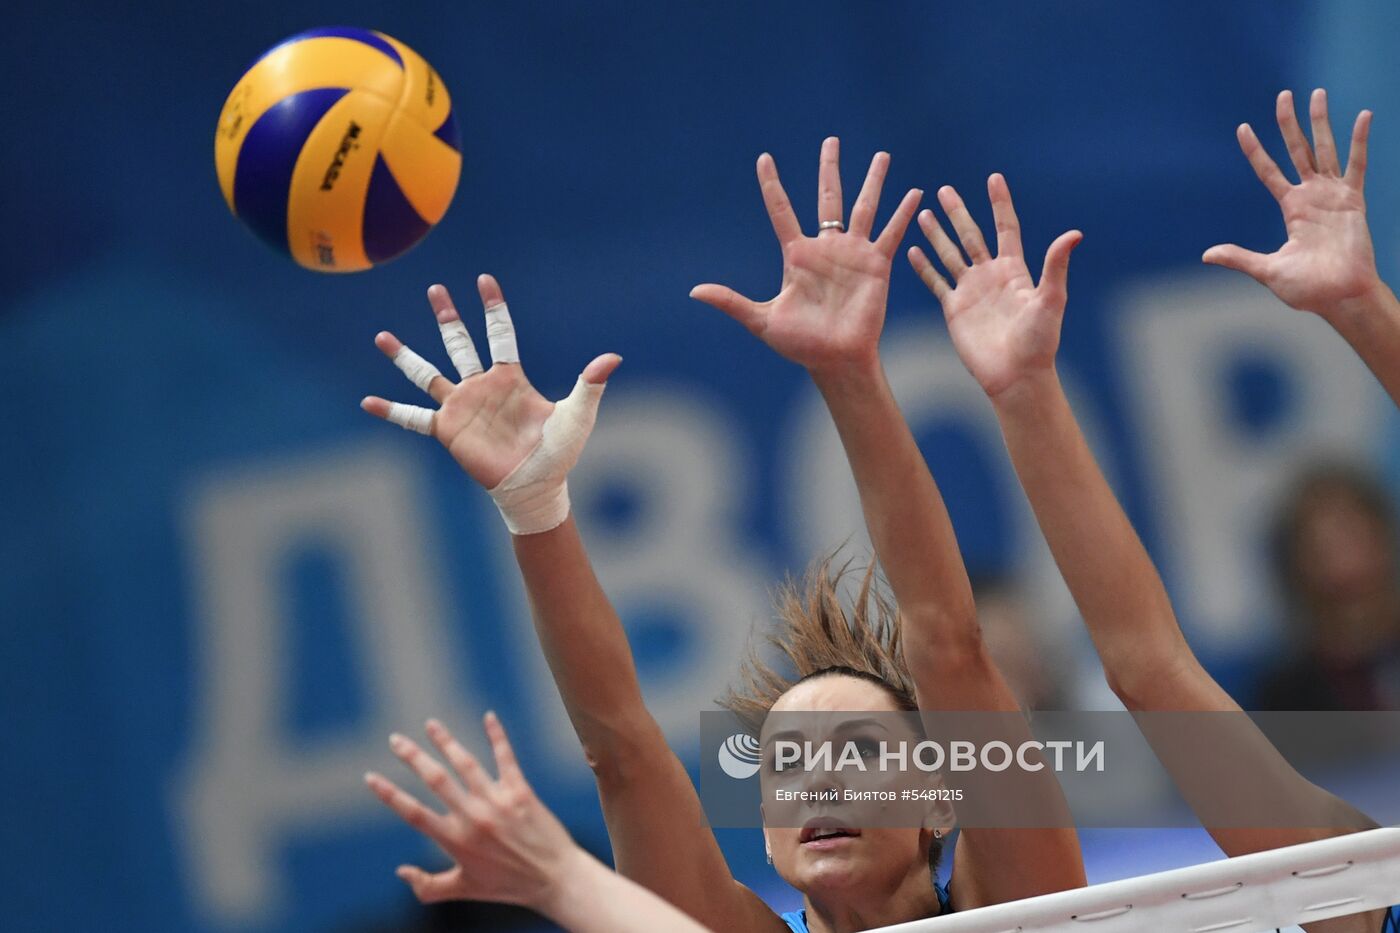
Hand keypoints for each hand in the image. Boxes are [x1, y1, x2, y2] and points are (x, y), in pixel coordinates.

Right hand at [362, 275, 619, 532]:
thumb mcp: (577, 414)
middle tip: (435, 289)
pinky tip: (367, 402)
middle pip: (459, 343)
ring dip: (405, 356)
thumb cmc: (559, 452)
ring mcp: (461, 407)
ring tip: (381, 337)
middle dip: (447, 316)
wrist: (536, 487)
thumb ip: (590, 384)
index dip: (492, 307)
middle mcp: (482, 387)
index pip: (500, 333)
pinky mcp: (448, 431)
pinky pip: (414, 418)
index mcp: (511, 377)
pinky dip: (390, 411)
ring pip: (427, 373)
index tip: (483, 279)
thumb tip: (613, 357)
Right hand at [365, 713, 580, 910]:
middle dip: (412, 757)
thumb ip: (428, 886)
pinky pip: (506, 758)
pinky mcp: (521, 792)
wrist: (555, 878)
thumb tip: (399, 872)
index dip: (389, 794)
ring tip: (430, 724)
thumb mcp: (464, 890)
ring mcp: (498, 802)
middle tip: (395, 739)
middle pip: (436, 779)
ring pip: (466, 763)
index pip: (414, 812)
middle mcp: (474, 818)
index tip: (370, 777)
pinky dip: (496, 735)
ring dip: (446, 741)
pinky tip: (488, 716)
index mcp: (456, 840)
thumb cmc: (508, 886)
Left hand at [690, 137, 921, 376]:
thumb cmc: (800, 344)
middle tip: (830, 140)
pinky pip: (891, 233)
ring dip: (873, 180)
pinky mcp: (876, 265)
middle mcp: (826, 248)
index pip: (781, 210)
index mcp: (797, 255)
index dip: (772, 184)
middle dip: (830, 168)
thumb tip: (694, 292)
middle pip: (828, 197)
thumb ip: (731, 301)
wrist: (835, 359)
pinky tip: (915, 193)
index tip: (764, 158)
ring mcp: (853, 254)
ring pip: (864, 207)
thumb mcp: (762, 320)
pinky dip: (903, 214)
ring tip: (881, 155)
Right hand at [909, 174, 1081, 397]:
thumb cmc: (1039, 341)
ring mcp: (971, 291)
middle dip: (957, 212)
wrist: (1015, 375)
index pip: (1005, 228)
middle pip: (971, 235)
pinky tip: (912, 250)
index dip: (999, 203)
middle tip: (943, 190)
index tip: (993, 178)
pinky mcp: (954, 309)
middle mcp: (990, 276)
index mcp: (1014, 270)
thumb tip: (1074, 234)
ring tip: (922, 212)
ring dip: (936, 234)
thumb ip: (1055, 266)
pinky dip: (924, 266)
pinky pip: (936, 282)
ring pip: (949, 254)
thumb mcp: (1051, 300)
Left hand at [1204, 89, 1381, 318]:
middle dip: (1290, 123)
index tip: (1243, 128)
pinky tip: (1362, 116)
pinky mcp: (1354, 200)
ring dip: (1321, 122)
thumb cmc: (1306, 289)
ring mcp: (1333, 195)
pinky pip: (1357, 165)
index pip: (1268, 171)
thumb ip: (1239, 258)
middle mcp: (1311, 196)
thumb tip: (1206, 254)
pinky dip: (1360, 141)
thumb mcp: (1267, 270)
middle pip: (1297, 150)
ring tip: (1316, 94)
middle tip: (1284, 94)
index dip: (1256, 151)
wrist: (1339, 296)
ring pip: (1325, 149)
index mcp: (1291, 209)